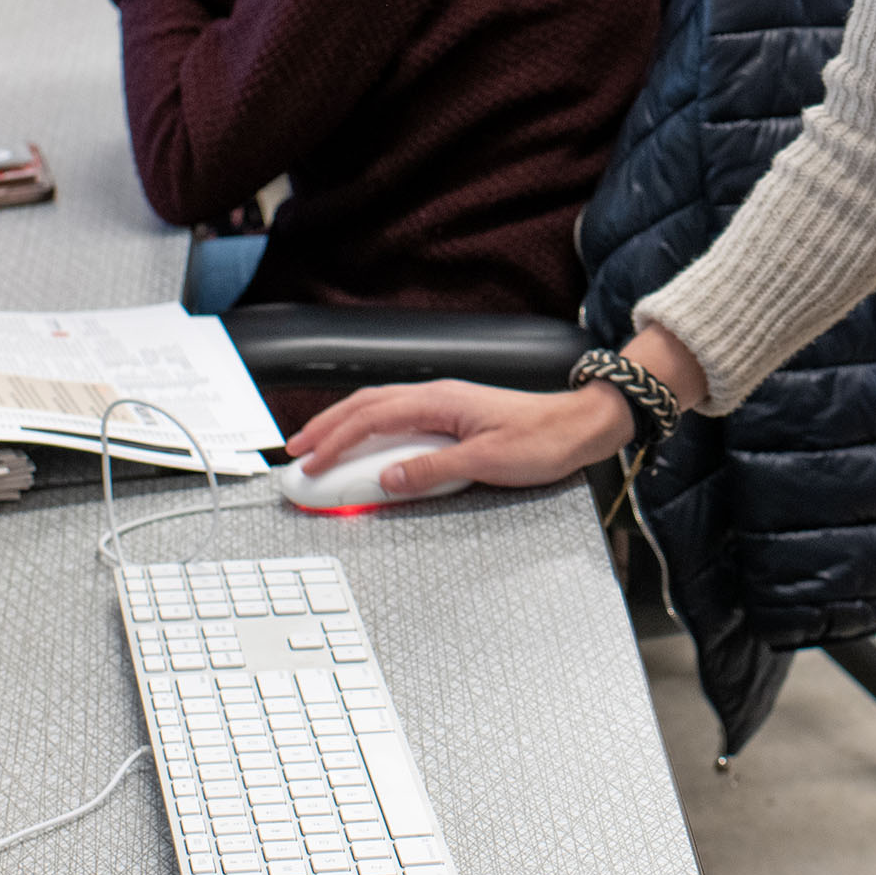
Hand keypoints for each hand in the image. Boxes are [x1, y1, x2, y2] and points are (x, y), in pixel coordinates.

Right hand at [284, 379, 633, 495]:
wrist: (580, 426)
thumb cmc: (543, 440)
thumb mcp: (486, 462)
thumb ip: (432, 470)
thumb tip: (387, 478)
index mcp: (439, 400)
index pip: (370, 418)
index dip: (334, 440)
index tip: (309, 463)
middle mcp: (436, 395)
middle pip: (365, 406)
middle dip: (326, 428)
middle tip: (296, 453)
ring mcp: (443, 404)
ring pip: (379, 408)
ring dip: (345, 427)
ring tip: (319, 448)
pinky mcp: (452, 416)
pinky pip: (399, 418)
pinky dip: (371, 430)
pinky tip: (364, 445)